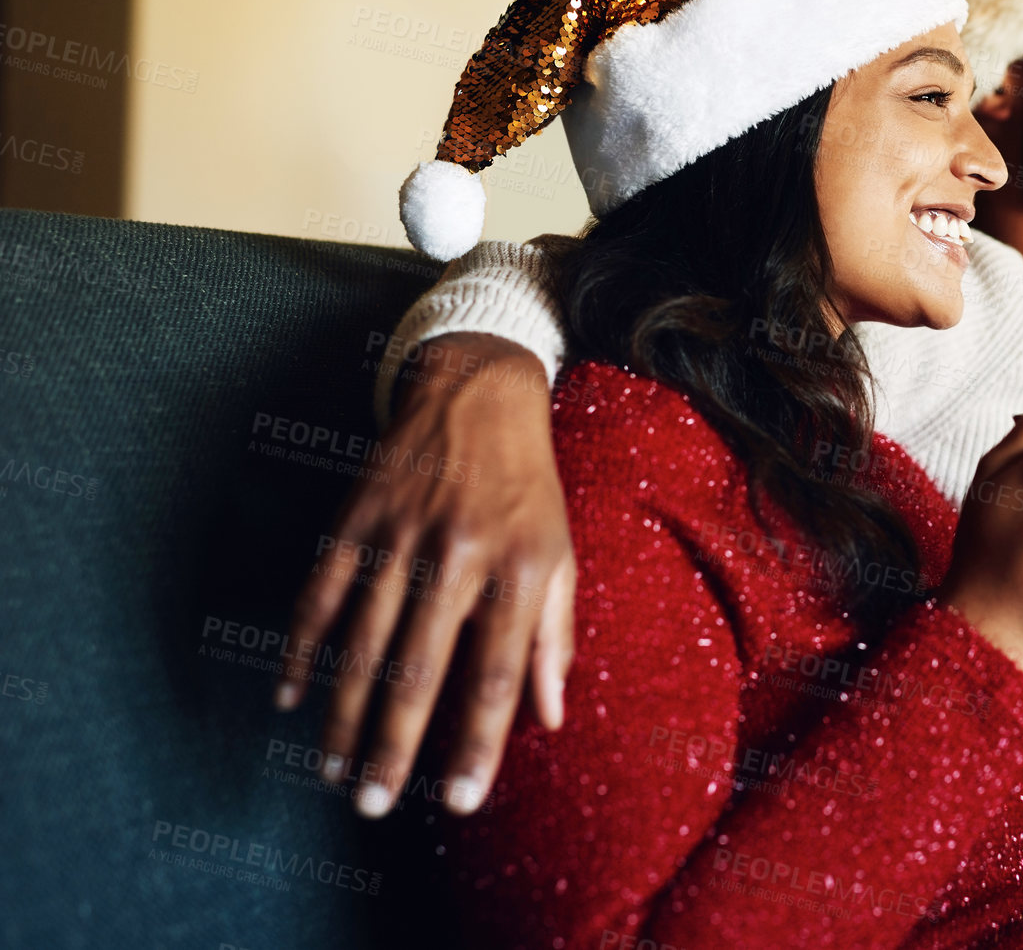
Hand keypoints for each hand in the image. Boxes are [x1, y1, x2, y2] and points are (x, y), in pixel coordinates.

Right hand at [277, 333, 575, 817]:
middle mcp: (459, 553)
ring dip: (343, 715)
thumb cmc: (528, 487)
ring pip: (362, 642)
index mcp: (520, 567)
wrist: (478, 391)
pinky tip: (287, 697)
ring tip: (334, 773)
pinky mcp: (356, 516)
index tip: (460, 802)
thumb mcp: (560, 554)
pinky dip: (299, 647)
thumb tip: (549, 719)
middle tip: (372, 806)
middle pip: (419, 670)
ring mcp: (401, 534)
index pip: (496, 675)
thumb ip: (554, 637)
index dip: (478, 745)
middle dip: (393, 747)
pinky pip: (319, 593)